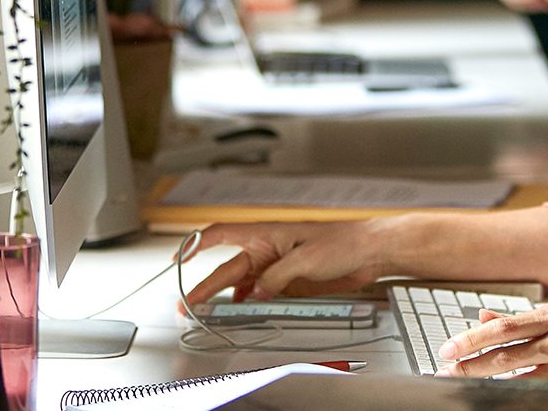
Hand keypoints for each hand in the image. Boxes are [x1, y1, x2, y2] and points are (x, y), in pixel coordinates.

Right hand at [180, 221, 389, 305]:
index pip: (222, 234)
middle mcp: (267, 250)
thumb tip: (256, 292)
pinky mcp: (287, 282)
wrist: (368, 253)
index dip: (197, 245)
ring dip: (224, 298)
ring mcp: (276, 267)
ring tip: (206, 313)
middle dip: (205, 287)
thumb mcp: (307, 258)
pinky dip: (248, 302)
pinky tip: (240, 311)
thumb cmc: (343, 242)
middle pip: (227, 269)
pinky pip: (260, 293)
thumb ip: (277, 276)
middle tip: (188, 305)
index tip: (179, 258)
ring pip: (241, 284)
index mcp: (267, 234)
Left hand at [436, 306, 547, 390]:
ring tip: (465, 391)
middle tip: (446, 372)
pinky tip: (505, 403)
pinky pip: (547, 397)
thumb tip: (483, 315)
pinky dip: (523, 400)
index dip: (472, 339)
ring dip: (489, 386)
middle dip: (470, 364)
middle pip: (505, 353)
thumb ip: (524, 319)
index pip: (503, 327)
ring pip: (520, 378)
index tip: (447, 348)